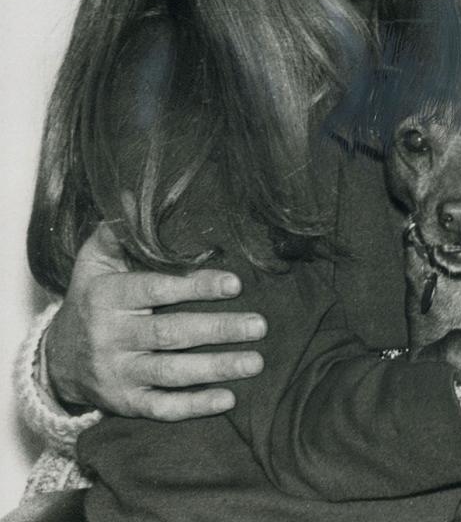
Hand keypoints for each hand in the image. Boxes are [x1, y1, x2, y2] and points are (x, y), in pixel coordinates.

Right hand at [46, 225, 265, 418]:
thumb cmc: (92, 298)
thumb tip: (133, 196)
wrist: (56, 358)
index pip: (155, 290)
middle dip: (217, 329)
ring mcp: (118, 373)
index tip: (236, 284)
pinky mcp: (125, 403)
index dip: (195, 287)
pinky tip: (228, 399)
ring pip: (171, 373)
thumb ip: (117, 232)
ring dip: (216, 368)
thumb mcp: (95, 262)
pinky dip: (194, 407)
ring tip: (256, 361)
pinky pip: (161, 408)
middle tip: (260, 325)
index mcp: (108, 298)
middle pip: (170, 334)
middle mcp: (111, 338)